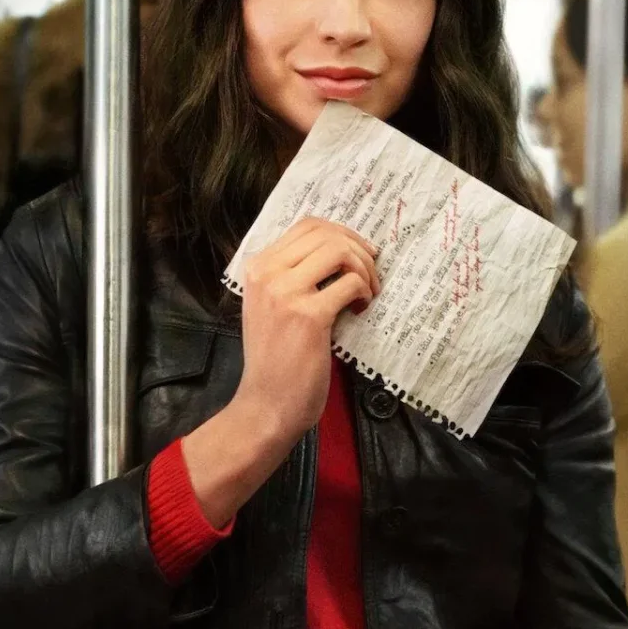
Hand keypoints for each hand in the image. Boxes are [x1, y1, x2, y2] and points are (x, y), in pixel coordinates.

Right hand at [181, 219, 377, 526]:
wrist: (266, 403)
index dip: (341, 232)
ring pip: (339, 252)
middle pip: (325, 233)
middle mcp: (267, 274)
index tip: (358, 252)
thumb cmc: (274, 359)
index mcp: (256, 267)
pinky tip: (361, 310)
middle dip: (358, 249)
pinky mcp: (309, 316)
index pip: (306, 225)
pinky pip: (350, 285)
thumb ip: (291, 276)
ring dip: (364, 269)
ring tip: (368, 292)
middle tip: (371, 274)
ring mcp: (286, 293)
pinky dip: (365, 293)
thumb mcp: (269, 306)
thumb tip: (339, 251)